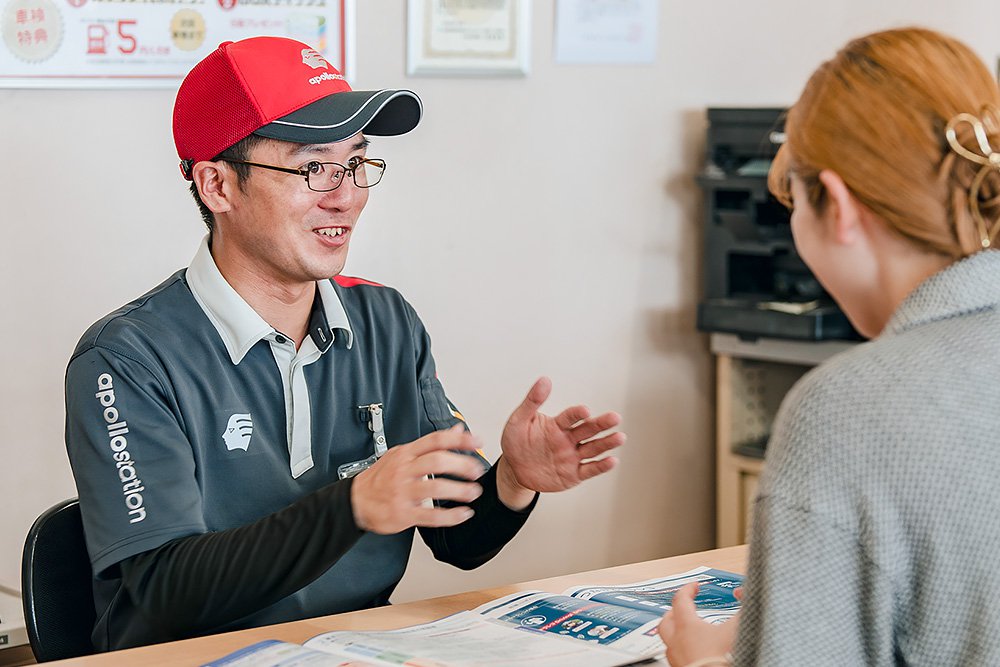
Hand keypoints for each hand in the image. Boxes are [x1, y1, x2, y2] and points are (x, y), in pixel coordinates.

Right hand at [351, 425, 486, 533]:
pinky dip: (450, 516)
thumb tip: (457, 430)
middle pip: (437, 462)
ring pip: (435, 488)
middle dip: (462, 465)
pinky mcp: (403, 513)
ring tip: (473, 492)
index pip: (435, 440)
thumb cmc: (381, 477)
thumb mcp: (403, 453)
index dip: (458, 440)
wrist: (355, 501)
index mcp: (406, 454)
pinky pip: (430, 515)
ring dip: (459, 490)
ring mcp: (403, 492)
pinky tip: (462, 514)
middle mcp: (405, 471)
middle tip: (477, 470)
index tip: (477, 441)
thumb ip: (431, 443)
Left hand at [496, 377, 624, 502]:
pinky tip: (612, 460)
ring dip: (606, 443)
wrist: (515, 469)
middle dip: (601, 424)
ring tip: (619, 437)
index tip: (585, 410)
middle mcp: (568, 439)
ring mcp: (572, 456)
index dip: (577, 414)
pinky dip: (600, 466)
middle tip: (615, 417)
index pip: (570, 417)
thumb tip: (544, 380)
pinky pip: (589, 469)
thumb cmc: (517, 442)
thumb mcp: (519, 421)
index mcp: (557, 425)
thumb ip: (532, 401)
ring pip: (593, 448)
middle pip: (588, 430)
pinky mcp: (573, 474)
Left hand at [658, 583, 739, 666]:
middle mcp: (676, 642)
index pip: (680, 600)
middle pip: (666, 621)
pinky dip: (683, 652)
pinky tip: (694, 654)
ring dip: (676, 634)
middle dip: (673, 612)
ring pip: (668, 642)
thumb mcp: (737, 628)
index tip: (694, 586)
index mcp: (686, 626)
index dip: (687, 589)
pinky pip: (677, 658)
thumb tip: (744, 593)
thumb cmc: (722, 659)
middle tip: (682, 608)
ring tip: (687, 633)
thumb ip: (743, 606)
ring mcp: (676, 659)